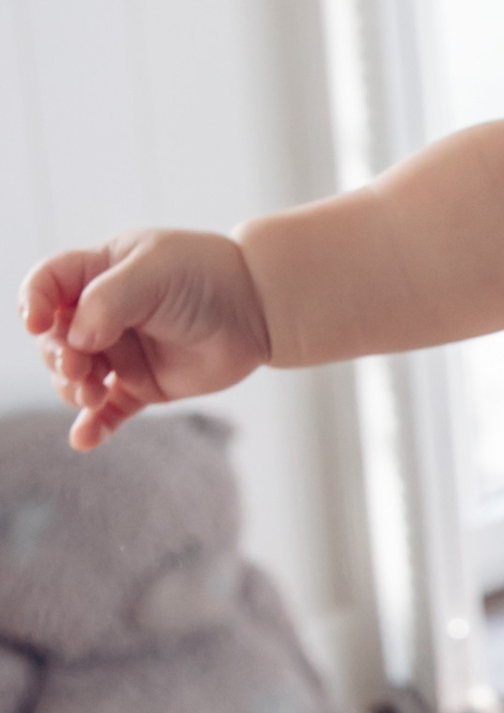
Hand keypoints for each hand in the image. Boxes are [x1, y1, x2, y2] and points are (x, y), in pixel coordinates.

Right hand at [20, 231, 271, 445]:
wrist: (261, 310)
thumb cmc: (208, 276)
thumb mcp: (155, 273)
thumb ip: (108, 301)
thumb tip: (75, 339)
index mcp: (99, 272)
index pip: (47, 284)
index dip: (33, 302)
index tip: (36, 324)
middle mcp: (103, 313)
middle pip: (55, 338)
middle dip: (57, 355)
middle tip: (80, 368)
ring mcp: (121, 351)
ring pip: (75, 377)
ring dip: (73, 388)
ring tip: (94, 393)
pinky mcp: (142, 386)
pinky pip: (108, 412)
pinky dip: (93, 427)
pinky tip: (85, 440)